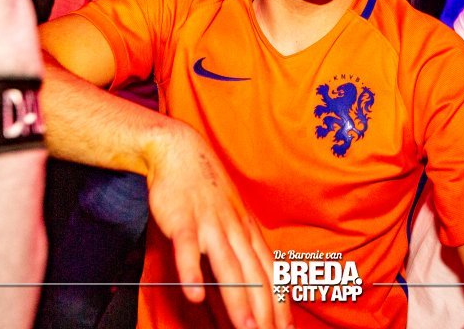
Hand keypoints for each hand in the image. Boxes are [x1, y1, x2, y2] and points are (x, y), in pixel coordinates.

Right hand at [145, 124, 292, 328]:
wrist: (182, 152)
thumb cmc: (206, 189)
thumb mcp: (231, 217)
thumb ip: (240, 250)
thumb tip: (251, 282)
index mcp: (248, 232)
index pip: (271, 274)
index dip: (281, 304)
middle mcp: (235, 230)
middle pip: (255, 276)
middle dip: (265, 312)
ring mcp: (210, 225)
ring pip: (228, 267)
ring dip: (238, 300)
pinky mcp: (183, 220)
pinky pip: (188, 249)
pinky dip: (192, 271)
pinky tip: (194, 294)